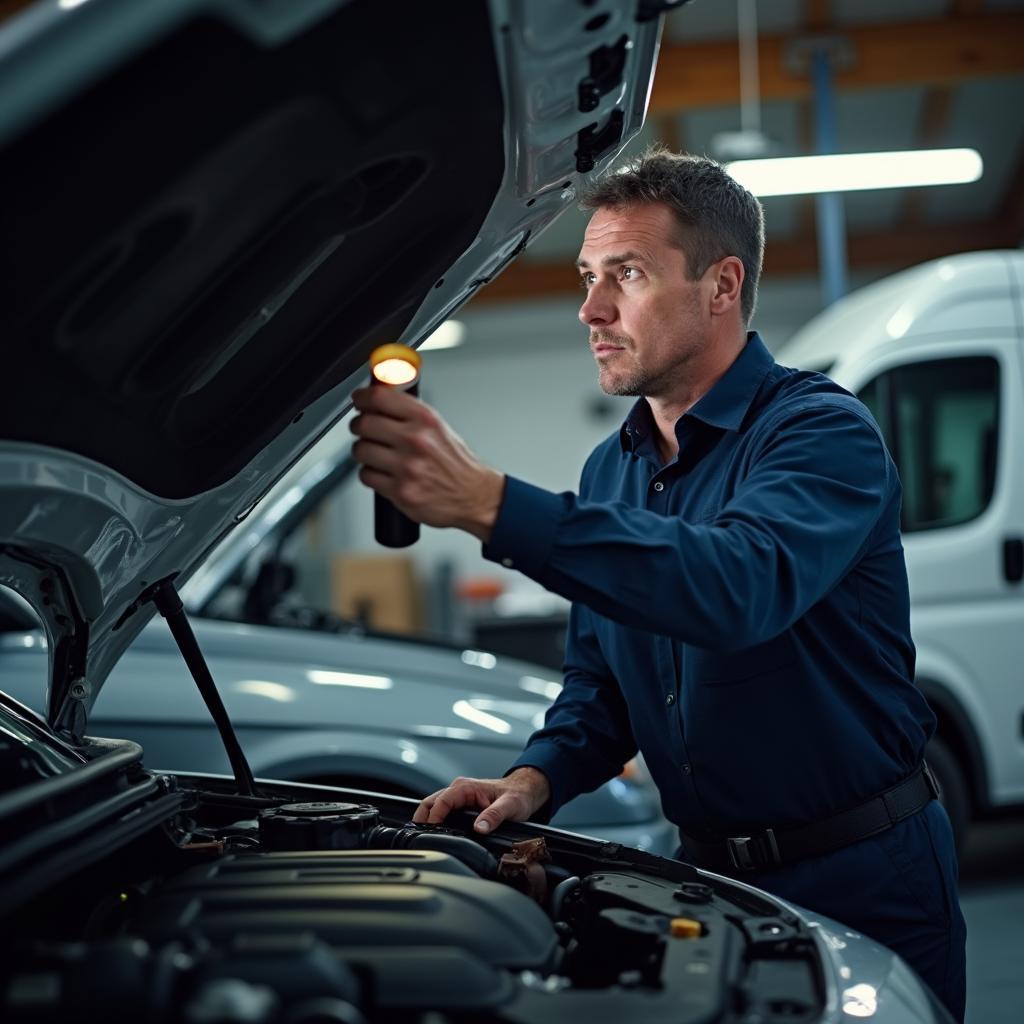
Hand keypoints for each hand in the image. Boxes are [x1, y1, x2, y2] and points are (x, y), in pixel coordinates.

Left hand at [350, 387, 505, 542]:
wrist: (474, 497)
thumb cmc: (457, 464)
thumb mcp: (439, 427)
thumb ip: (409, 413)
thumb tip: (379, 398)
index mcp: (426, 420)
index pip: (380, 398)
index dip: (362, 397)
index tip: (359, 399)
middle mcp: (416, 441)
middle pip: (365, 423)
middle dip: (359, 425)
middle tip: (363, 428)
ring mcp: (407, 467)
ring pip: (361, 450)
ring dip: (363, 451)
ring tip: (375, 454)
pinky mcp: (400, 491)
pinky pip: (366, 476)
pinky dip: (370, 474)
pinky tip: (382, 472)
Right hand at [413, 767, 551, 833]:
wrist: (524, 790)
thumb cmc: (517, 795)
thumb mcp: (510, 806)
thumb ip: (494, 816)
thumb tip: (479, 828)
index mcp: (467, 787)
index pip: (441, 801)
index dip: (433, 817)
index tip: (431, 832)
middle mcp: (459, 789)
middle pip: (430, 802)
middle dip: (421, 818)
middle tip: (420, 838)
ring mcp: (458, 796)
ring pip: (433, 805)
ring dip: (426, 819)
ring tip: (424, 837)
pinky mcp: (460, 804)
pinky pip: (441, 810)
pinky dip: (434, 820)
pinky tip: (435, 832)